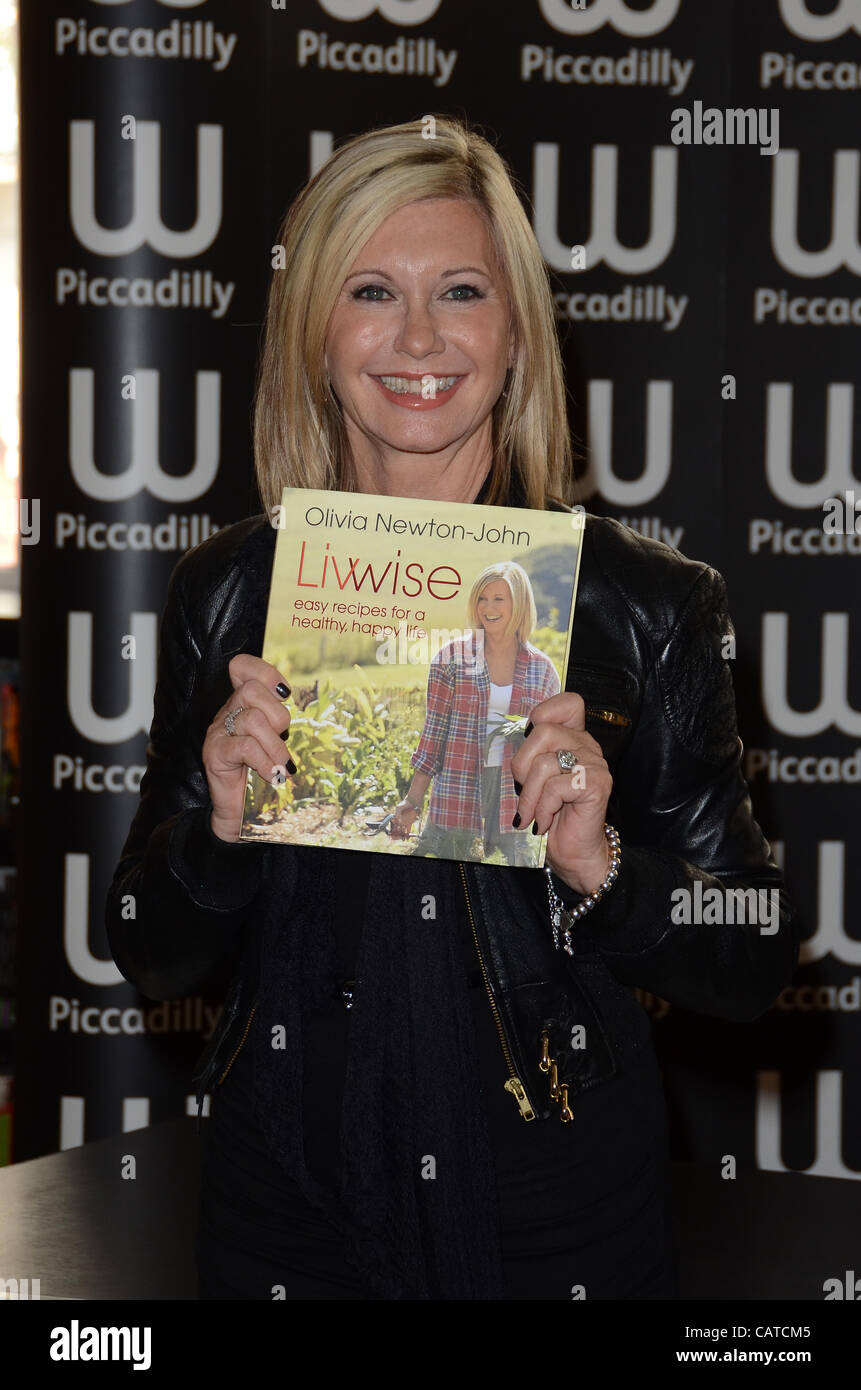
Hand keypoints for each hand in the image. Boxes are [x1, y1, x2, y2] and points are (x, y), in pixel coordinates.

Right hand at [203, 654, 294, 842]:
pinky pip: (244, 747)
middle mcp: (226, 714)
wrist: (238, 814)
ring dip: (274, 745)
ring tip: (281, 764)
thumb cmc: (259, 776)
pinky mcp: (215, 755)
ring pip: (251, 719)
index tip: (284, 693)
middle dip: (277, 715)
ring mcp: (218, 733)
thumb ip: (279, 721)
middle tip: (282, 739)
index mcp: (241, 706)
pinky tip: (272, 774)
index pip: (242, 668)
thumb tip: (296, 706)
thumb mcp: (274, 742)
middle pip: (251, 690)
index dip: (264, 672)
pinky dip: (265, 761)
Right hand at [389, 800, 418, 839]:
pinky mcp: (410, 822)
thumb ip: (397, 814)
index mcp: (396, 818)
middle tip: (398, 838)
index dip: (392, 831)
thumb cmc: (404, 804)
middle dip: (397, 834)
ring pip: (403, 830)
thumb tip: (398, 821)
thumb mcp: (398, 808)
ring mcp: (405, 822)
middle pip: (398, 830)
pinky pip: (408, 829)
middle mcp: (400, 821)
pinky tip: (407, 837)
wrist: (412, 803)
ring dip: (402, 835)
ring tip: (402, 839)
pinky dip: (408, 833)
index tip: (392, 834)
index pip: (393, 826)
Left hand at [510, 692, 612, 894]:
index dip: (546, 711)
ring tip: (530, 814)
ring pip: (545, 763)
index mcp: (574, 739)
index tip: (530, 735)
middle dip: (522, 765)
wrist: (573, 854)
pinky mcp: (597, 785)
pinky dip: (542, 808)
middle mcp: (588, 747)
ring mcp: (595, 765)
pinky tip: (544, 822)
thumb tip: (499, 742)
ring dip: (529, 795)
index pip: (570, 703)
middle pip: (544, 732)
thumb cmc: (549, 817)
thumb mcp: (532, 781)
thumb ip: (528, 757)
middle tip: (522, 791)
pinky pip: (556, 786)